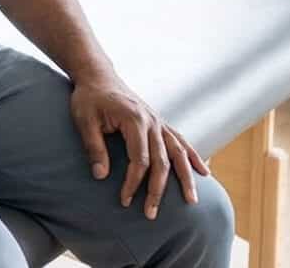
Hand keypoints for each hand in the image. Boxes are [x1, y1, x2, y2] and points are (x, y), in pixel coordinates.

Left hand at [70, 72, 208, 219]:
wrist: (98, 76)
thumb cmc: (88, 98)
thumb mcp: (84, 120)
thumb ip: (94, 147)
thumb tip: (100, 176)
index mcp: (134, 119)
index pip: (139, 159)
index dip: (133, 182)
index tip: (124, 200)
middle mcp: (152, 121)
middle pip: (162, 161)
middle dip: (157, 190)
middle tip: (151, 213)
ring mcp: (159, 121)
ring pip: (179, 153)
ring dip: (186, 178)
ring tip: (192, 200)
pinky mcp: (160, 122)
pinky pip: (181, 141)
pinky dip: (194, 157)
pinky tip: (205, 172)